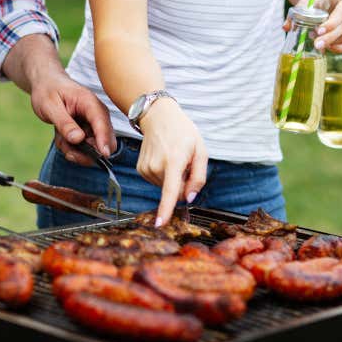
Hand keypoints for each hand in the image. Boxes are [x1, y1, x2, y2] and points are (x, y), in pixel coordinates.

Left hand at [27, 69, 116, 164]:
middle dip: (85, 152)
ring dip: (74, 150)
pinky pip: (84, 149)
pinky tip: (61, 137)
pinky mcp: (88, 132)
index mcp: (90, 103)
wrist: (46, 85)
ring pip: (93, 150)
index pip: (102, 123)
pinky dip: (71, 148)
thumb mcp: (50, 106)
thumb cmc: (48, 91)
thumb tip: (78, 139)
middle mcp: (97, 115)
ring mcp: (94, 125)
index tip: (104, 155)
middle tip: (66, 149)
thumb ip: (64, 123)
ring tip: (60, 139)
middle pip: (105, 141)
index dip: (104, 140)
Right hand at [135, 99, 206, 226]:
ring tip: (172, 158)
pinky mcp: (141, 169)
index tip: (160, 224)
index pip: (170, 190)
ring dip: (172, 178)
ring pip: (165, 188)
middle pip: (174, 192)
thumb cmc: (183, 133)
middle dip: (182, 184)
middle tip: (184, 164)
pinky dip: (163, 176)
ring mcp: (146, 168)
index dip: (166, 209)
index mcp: (174, 161)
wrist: (158, 117)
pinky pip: (157, 182)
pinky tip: (163, 159)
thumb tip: (189, 198)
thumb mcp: (201, 151)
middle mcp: (157, 166)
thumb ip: (199, 177)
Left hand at [286, 0, 341, 51]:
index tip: (318, 31)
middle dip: (330, 36)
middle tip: (316, 44)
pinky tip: (329, 48)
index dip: (331, 23)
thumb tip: (286, 27)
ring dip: (334, 42)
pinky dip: (341, 48)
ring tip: (319, 44)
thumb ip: (297, 12)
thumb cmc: (320, 2)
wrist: (332, 5)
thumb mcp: (308, 3)